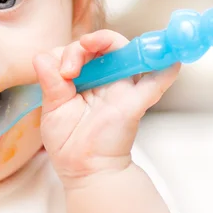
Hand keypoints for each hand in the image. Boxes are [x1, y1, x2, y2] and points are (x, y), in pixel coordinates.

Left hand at [33, 29, 179, 186]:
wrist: (84, 171)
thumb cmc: (68, 142)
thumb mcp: (52, 110)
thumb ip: (50, 83)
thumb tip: (41, 57)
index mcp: (82, 79)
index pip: (76, 52)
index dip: (64, 55)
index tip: (58, 75)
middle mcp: (103, 79)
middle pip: (101, 46)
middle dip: (82, 45)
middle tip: (68, 68)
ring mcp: (120, 89)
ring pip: (125, 53)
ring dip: (109, 41)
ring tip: (92, 43)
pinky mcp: (133, 104)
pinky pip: (155, 84)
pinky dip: (165, 71)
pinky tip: (171, 60)